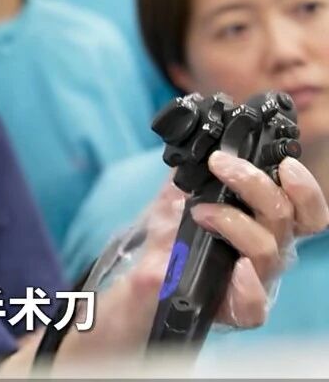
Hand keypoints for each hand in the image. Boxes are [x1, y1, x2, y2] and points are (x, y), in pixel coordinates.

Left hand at [55, 153, 327, 362]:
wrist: (144, 280)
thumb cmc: (170, 237)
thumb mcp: (177, 196)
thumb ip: (190, 171)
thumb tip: (190, 139)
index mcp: (264, 223)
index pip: (306, 210)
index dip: (305, 187)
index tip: (284, 162)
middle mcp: (268, 251)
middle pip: (286, 218)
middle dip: (254, 183)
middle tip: (220, 164)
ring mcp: (256, 281)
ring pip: (269, 251)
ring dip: (234, 221)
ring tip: (199, 211)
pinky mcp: (237, 310)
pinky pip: (256, 305)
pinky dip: (249, 285)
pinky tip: (236, 267)